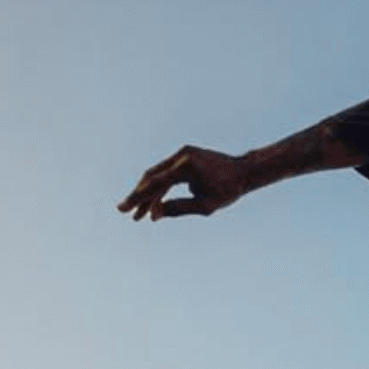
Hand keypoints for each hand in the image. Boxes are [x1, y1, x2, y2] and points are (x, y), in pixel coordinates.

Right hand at [117, 145, 246, 220]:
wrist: (245, 171)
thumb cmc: (229, 190)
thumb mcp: (205, 205)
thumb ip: (179, 208)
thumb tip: (155, 214)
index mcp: (186, 167)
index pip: (156, 184)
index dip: (138, 197)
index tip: (123, 209)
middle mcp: (181, 156)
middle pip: (152, 178)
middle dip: (140, 197)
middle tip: (129, 214)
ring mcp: (182, 153)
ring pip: (158, 175)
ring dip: (150, 195)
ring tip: (142, 215)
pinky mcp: (185, 155)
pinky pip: (167, 172)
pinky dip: (161, 187)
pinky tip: (156, 204)